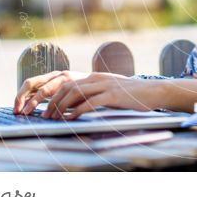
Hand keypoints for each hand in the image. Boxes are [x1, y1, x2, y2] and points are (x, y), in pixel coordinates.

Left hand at [15, 70, 156, 118]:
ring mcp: (105, 85)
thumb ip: (92, 97)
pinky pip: (91, 102)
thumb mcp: (108, 94)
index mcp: (94, 77)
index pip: (66, 83)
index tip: (43, 109)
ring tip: (53, 119)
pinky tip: (72, 118)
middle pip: (67, 87)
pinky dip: (79, 110)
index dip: (52, 95)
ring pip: (76, 93)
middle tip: (43, 116)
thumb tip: (72, 109)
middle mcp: (97, 78)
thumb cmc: (131, 97)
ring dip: (61, 107)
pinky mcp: (113, 95)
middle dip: (51, 102)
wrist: (153, 92)